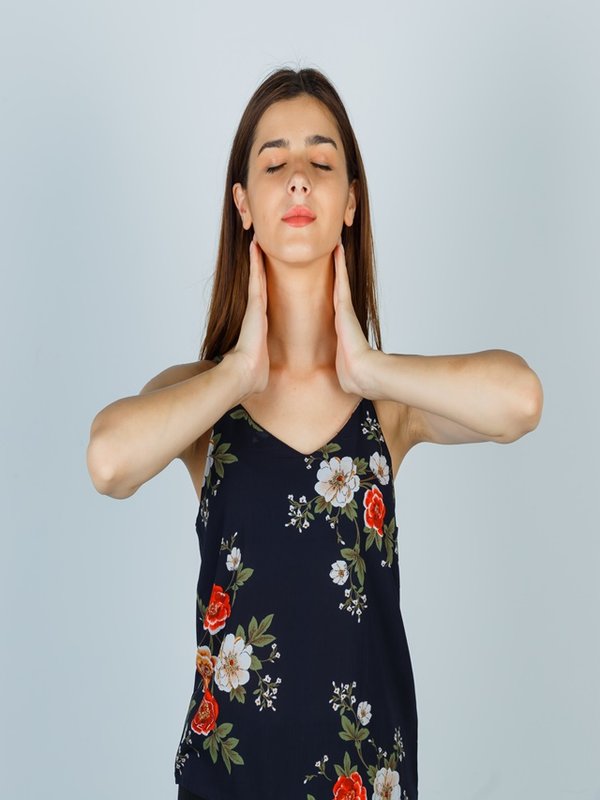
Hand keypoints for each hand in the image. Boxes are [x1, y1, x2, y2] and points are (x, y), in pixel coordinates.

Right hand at [226, 233, 269, 397]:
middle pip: (257, 283)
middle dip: (257, 265)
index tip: (263, 269)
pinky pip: (256, 278)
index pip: (262, 299)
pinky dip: (255, 262)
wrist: (244, 374)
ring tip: (256, 239)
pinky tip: (255, 246)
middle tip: (258, 245)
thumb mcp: (259, 366)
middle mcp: (255, 313)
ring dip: (256, 258)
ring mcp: (253, 308)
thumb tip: (258, 375)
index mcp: (259, 325)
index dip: (262, 283)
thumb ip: (259, 364)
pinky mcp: (254, 306)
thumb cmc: (252, 374)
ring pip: (255, 276)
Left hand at [332, 240, 375, 395]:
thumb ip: (345, 362)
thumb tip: (347, 372)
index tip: (333, 276)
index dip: (335, 288)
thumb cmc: (352, 372)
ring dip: (338, 261)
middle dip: (338, 269)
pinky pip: (341, 279)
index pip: (336, 302)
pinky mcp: (345, 306)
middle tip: (335, 249)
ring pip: (340, 278)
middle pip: (339, 285)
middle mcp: (344, 314)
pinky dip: (340, 264)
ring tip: (336, 243)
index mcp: (341, 327)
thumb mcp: (345, 365)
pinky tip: (337, 248)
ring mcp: (345, 308)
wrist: (360, 372)